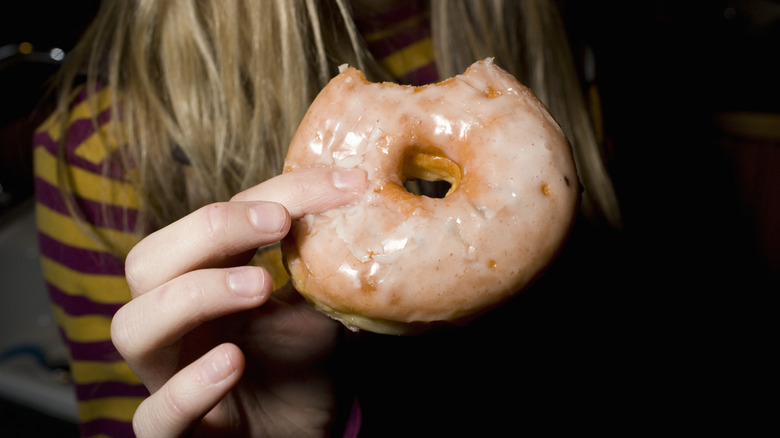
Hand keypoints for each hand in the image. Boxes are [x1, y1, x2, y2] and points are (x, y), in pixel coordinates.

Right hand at [112, 167, 366, 436]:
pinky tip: (231, 362)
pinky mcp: (174, 431)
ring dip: (195, 294)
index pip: (221, 221)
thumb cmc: (299, 367)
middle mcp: (174, 321)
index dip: (279, 193)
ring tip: (258, 285)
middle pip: (148, 260)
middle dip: (210, 230)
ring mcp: (167, 375)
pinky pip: (154, 414)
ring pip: (134, 326)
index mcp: (203, 279)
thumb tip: (357, 203)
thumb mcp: (315, 307)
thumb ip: (317, 266)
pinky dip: (188, 387)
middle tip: (278, 222)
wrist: (300, 433)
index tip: (343, 184)